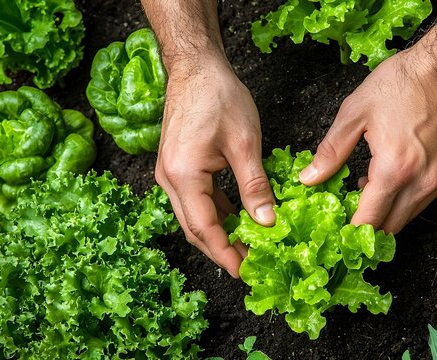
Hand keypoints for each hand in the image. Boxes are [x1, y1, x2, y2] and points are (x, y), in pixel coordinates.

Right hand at [155, 58, 275, 277]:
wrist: (196, 67)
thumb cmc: (219, 97)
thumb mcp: (245, 144)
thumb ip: (255, 187)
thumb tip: (267, 222)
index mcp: (183, 175)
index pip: (204, 228)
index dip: (225, 254)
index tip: (246, 272)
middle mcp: (170, 179)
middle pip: (195, 228)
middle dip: (222, 249)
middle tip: (250, 265)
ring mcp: (171, 173)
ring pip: (195, 216)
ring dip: (220, 232)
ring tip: (248, 245)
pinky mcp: (179, 167)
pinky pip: (196, 199)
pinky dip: (217, 212)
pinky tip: (239, 218)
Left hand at [300, 46, 436, 232]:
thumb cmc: (404, 83)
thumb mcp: (355, 113)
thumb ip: (331, 151)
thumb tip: (309, 178)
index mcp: (394, 170)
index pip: (369, 222)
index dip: (349, 233)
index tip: (335, 230)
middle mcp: (421, 183)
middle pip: (390, 229)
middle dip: (366, 227)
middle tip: (347, 211)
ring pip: (408, 217)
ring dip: (386, 213)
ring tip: (366, 187)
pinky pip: (424, 201)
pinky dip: (404, 200)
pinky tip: (390, 177)